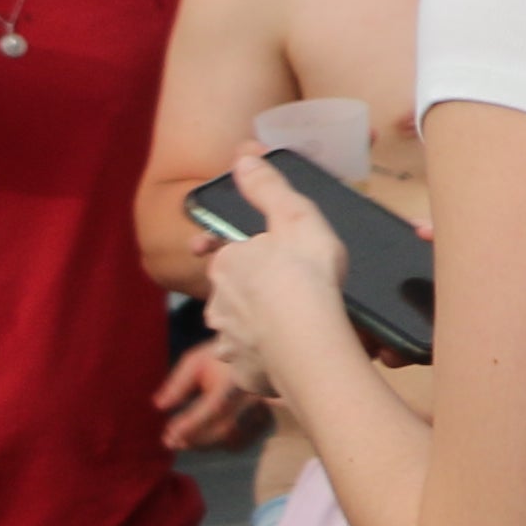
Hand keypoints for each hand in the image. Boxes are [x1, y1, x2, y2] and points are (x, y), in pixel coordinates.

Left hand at [154, 345, 272, 453]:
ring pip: (235, 438)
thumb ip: (178, 384)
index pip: (214, 407)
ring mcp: (263, 409)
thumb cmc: (222, 355)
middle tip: (170, 442)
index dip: (191, 424)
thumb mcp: (196, 362)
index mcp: (235, 380)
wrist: (259, 350)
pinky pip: (245, 440)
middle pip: (224, 428)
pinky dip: (224, 445)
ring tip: (184, 442)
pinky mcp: (267, 416)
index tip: (169, 432)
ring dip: (207, 445)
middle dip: (195, 439)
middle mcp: (253, 397)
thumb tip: (159, 406)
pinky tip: (208, 441)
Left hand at [196, 148, 351, 393]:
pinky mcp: (243, 371)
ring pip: (240, 329)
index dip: (244, 255)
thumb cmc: (305, 274)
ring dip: (260, 328)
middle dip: (254, 294)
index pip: (227, 255)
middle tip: (292, 294)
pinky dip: (267, 358)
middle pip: (234, 294)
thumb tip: (241, 154)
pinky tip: (292, 354)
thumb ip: (268, 187)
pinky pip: (253, 361)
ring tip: (295, 328)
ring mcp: (227, 341)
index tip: (266, 262)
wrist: (308, 341)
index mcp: (227, 264)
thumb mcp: (295, 217)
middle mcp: (217, 304)